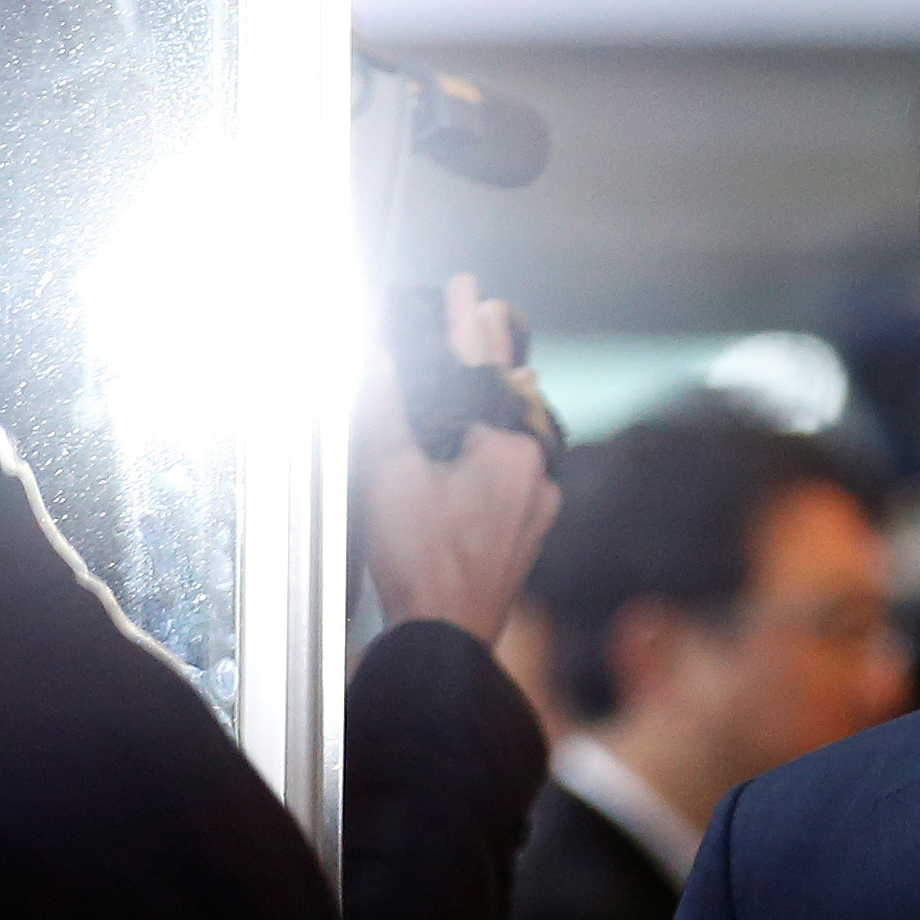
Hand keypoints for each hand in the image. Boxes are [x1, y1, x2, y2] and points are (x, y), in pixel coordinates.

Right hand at [355, 271, 559, 644]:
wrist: (445, 636)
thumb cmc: (419, 561)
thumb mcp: (389, 472)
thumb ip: (387, 407)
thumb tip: (382, 357)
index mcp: (507, 447)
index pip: (481, 366)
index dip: (466, 320)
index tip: (465, 283)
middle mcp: (534, 470)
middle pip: (511, 393)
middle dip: (492, 351)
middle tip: (482, 310)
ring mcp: (537, 503)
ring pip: (522, 430)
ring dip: (501, 395)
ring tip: (493, 361)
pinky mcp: (529, 531)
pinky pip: (522, 467)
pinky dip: (504, 441)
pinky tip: (494, 438)